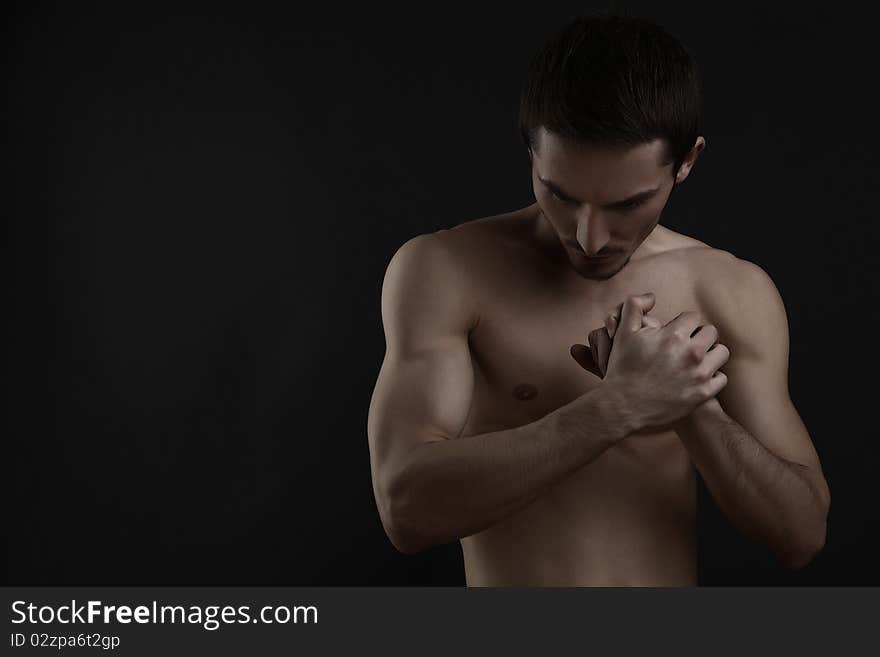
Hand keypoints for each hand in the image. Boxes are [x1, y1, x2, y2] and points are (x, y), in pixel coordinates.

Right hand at [571, 293, 730, 431]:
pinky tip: (697, 377)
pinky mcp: (703, 394)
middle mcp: (691, 353)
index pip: (693, 317)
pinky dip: (712, 377)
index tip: (675, 333)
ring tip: (696, 359)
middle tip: (686, 345)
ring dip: (710, 354)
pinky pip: (722, 378)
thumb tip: (651, 296)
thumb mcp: (623, 333)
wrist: (622, 405)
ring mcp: (699, 375)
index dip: (683, 323)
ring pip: (721, 353)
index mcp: (673, 336)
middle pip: (711, 332)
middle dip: (699, 336)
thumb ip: (634, 306)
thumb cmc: (622, 368)